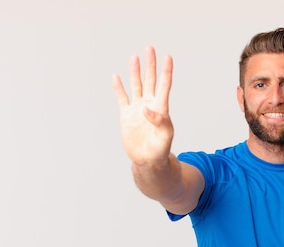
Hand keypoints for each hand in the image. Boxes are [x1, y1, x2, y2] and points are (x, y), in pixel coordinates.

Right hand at [112, 46, 173, 165]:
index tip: (168, 57)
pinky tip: (116, 76)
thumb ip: (159, 121)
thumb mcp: (164, 136)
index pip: (164, 86)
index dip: (166, 71)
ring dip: (135, 72)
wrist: (147, 160)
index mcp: (161, 108)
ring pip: (136, 85)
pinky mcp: (126, 115)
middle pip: (150, 80)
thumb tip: (146, 108)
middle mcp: (149, 105)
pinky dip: (119, 87)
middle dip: (151, 65)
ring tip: (135, 57)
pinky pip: (122, 98)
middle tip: (150, 48)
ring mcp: (137, 109)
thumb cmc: (160, 149)